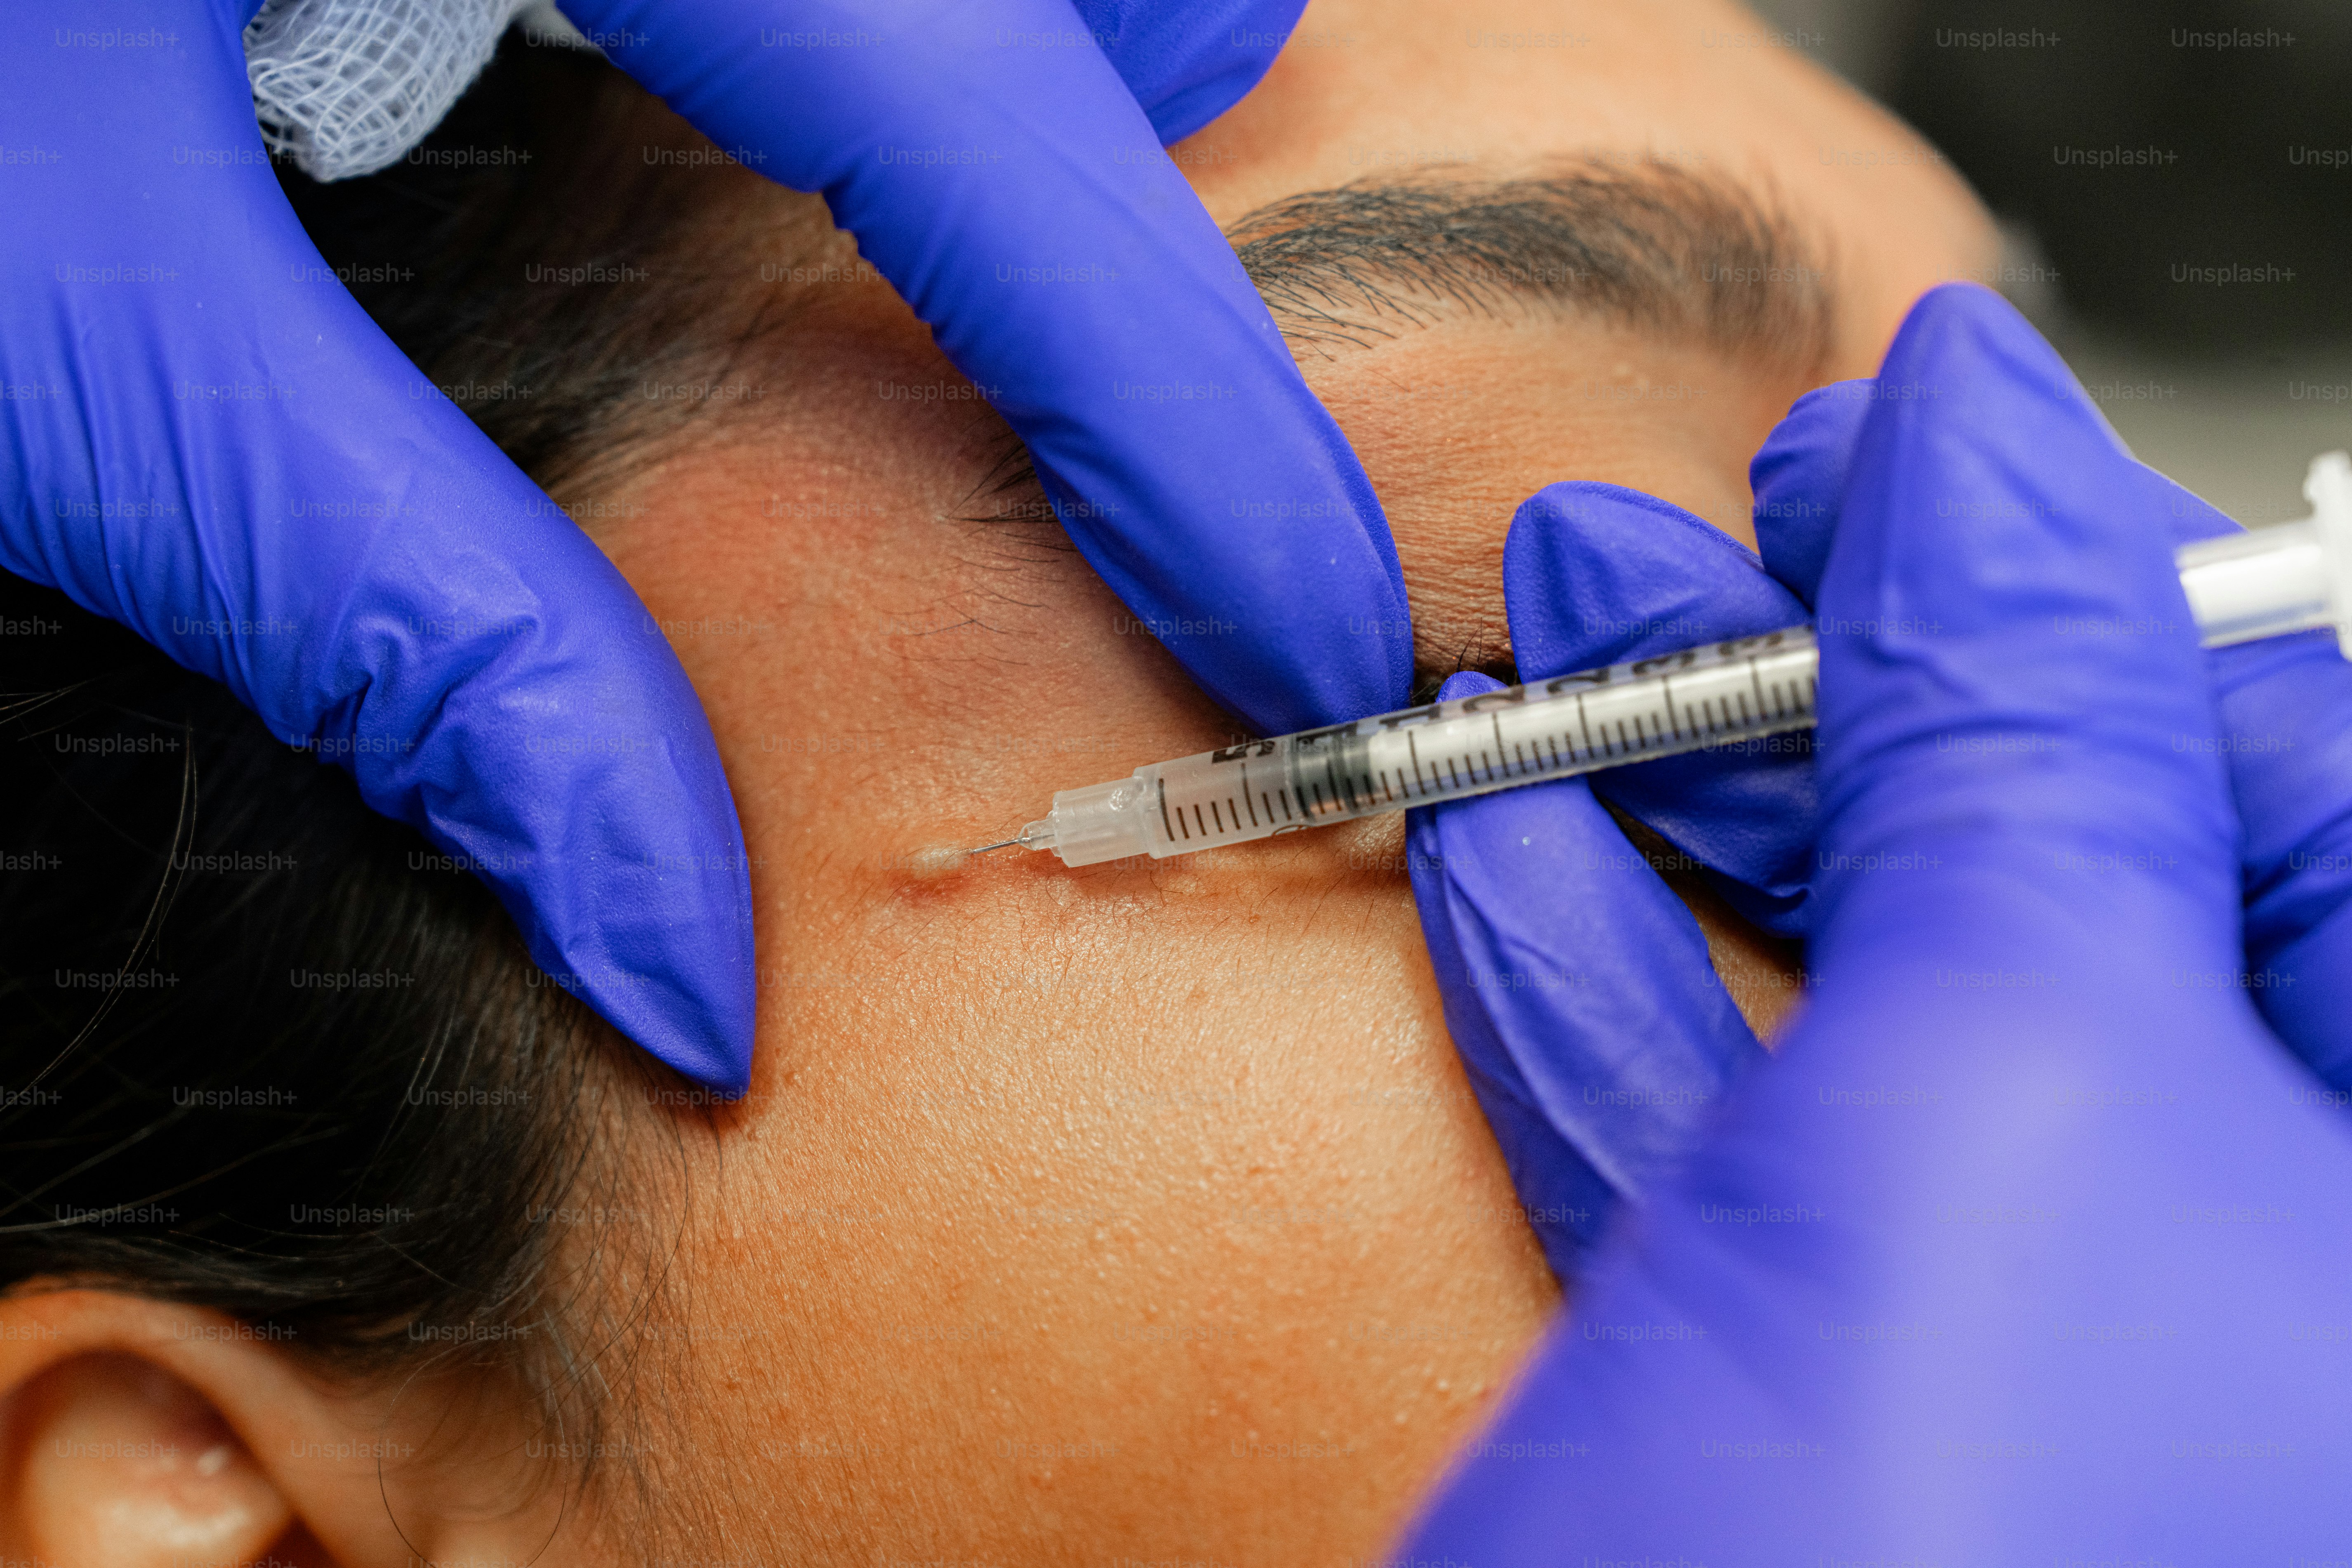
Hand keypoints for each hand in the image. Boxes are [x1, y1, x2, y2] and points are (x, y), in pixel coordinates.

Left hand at [5, 0, 1401, 1093]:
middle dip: (1177, 234)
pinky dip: (925, 33)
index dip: (1177, 400)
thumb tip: (670, 930)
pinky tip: (958, 83)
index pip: (970, 121)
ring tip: (1177, 209)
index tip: (1304, 618)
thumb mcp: (77, 326)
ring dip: (1086, 65)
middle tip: (1266, 488)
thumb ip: (400, 617)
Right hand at [1402, 285, 2351, 1556]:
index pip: (2316, 790)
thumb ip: (2024, 746)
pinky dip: (1618, 1005)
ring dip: (1695, 822)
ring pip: (1891, 1022)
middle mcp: (2270, 1304)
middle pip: (2090, 895)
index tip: (1882, 452)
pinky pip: (1752, 1169)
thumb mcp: (2000, 1097)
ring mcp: (2037, 1376)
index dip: (2093, 594)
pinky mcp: (1837, 1432)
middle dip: (1855, 695)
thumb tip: (1979, 440)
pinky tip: (1503, 858)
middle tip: (1680, 537)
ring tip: (1551, 651)